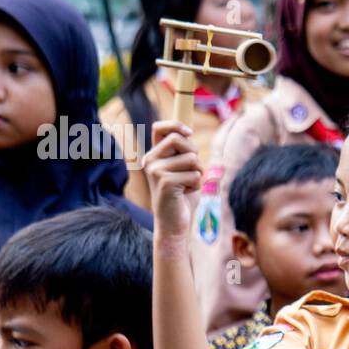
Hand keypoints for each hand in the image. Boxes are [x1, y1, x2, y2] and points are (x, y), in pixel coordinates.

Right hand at [142, 120, 201, 239]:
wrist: (173, 224)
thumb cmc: (181, 197)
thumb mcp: (183, 171)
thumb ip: (184, 153)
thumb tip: (188, 132)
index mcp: (154, 155)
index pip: (160, 128)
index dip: (175, 124)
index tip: (189, 132)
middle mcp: (151, 160)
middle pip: (179, 139)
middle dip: (194, 154)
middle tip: (192, 171)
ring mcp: (156, 171)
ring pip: (191, 159)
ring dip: (198, 174)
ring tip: (187, 186)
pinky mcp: (165, 182)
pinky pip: (194, 175)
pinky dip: (196, 186)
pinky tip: (185, 194)